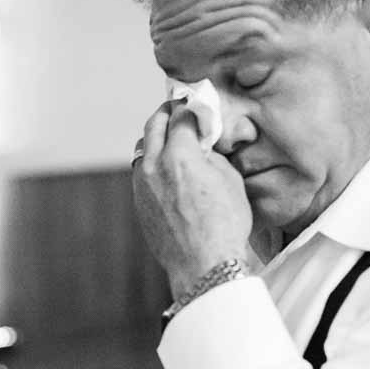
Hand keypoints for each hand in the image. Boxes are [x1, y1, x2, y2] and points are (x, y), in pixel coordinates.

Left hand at [132, 100, 252, 295]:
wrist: (204, 265)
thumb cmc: (225, 225)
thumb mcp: (230, 180)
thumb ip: (211, 154)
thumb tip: (202, 144)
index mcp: (179, 155)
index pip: (181, 116)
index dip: (190, 106)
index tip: (196, 104)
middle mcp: (154, 166)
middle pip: (154, 125)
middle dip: (166, 114)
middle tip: (177, 110)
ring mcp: (142, 186)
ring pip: (143, 149)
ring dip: (155, 139)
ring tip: (171, 140)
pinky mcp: (139, 204)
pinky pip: (141, 173)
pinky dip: (152, 163)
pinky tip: (167, 170)